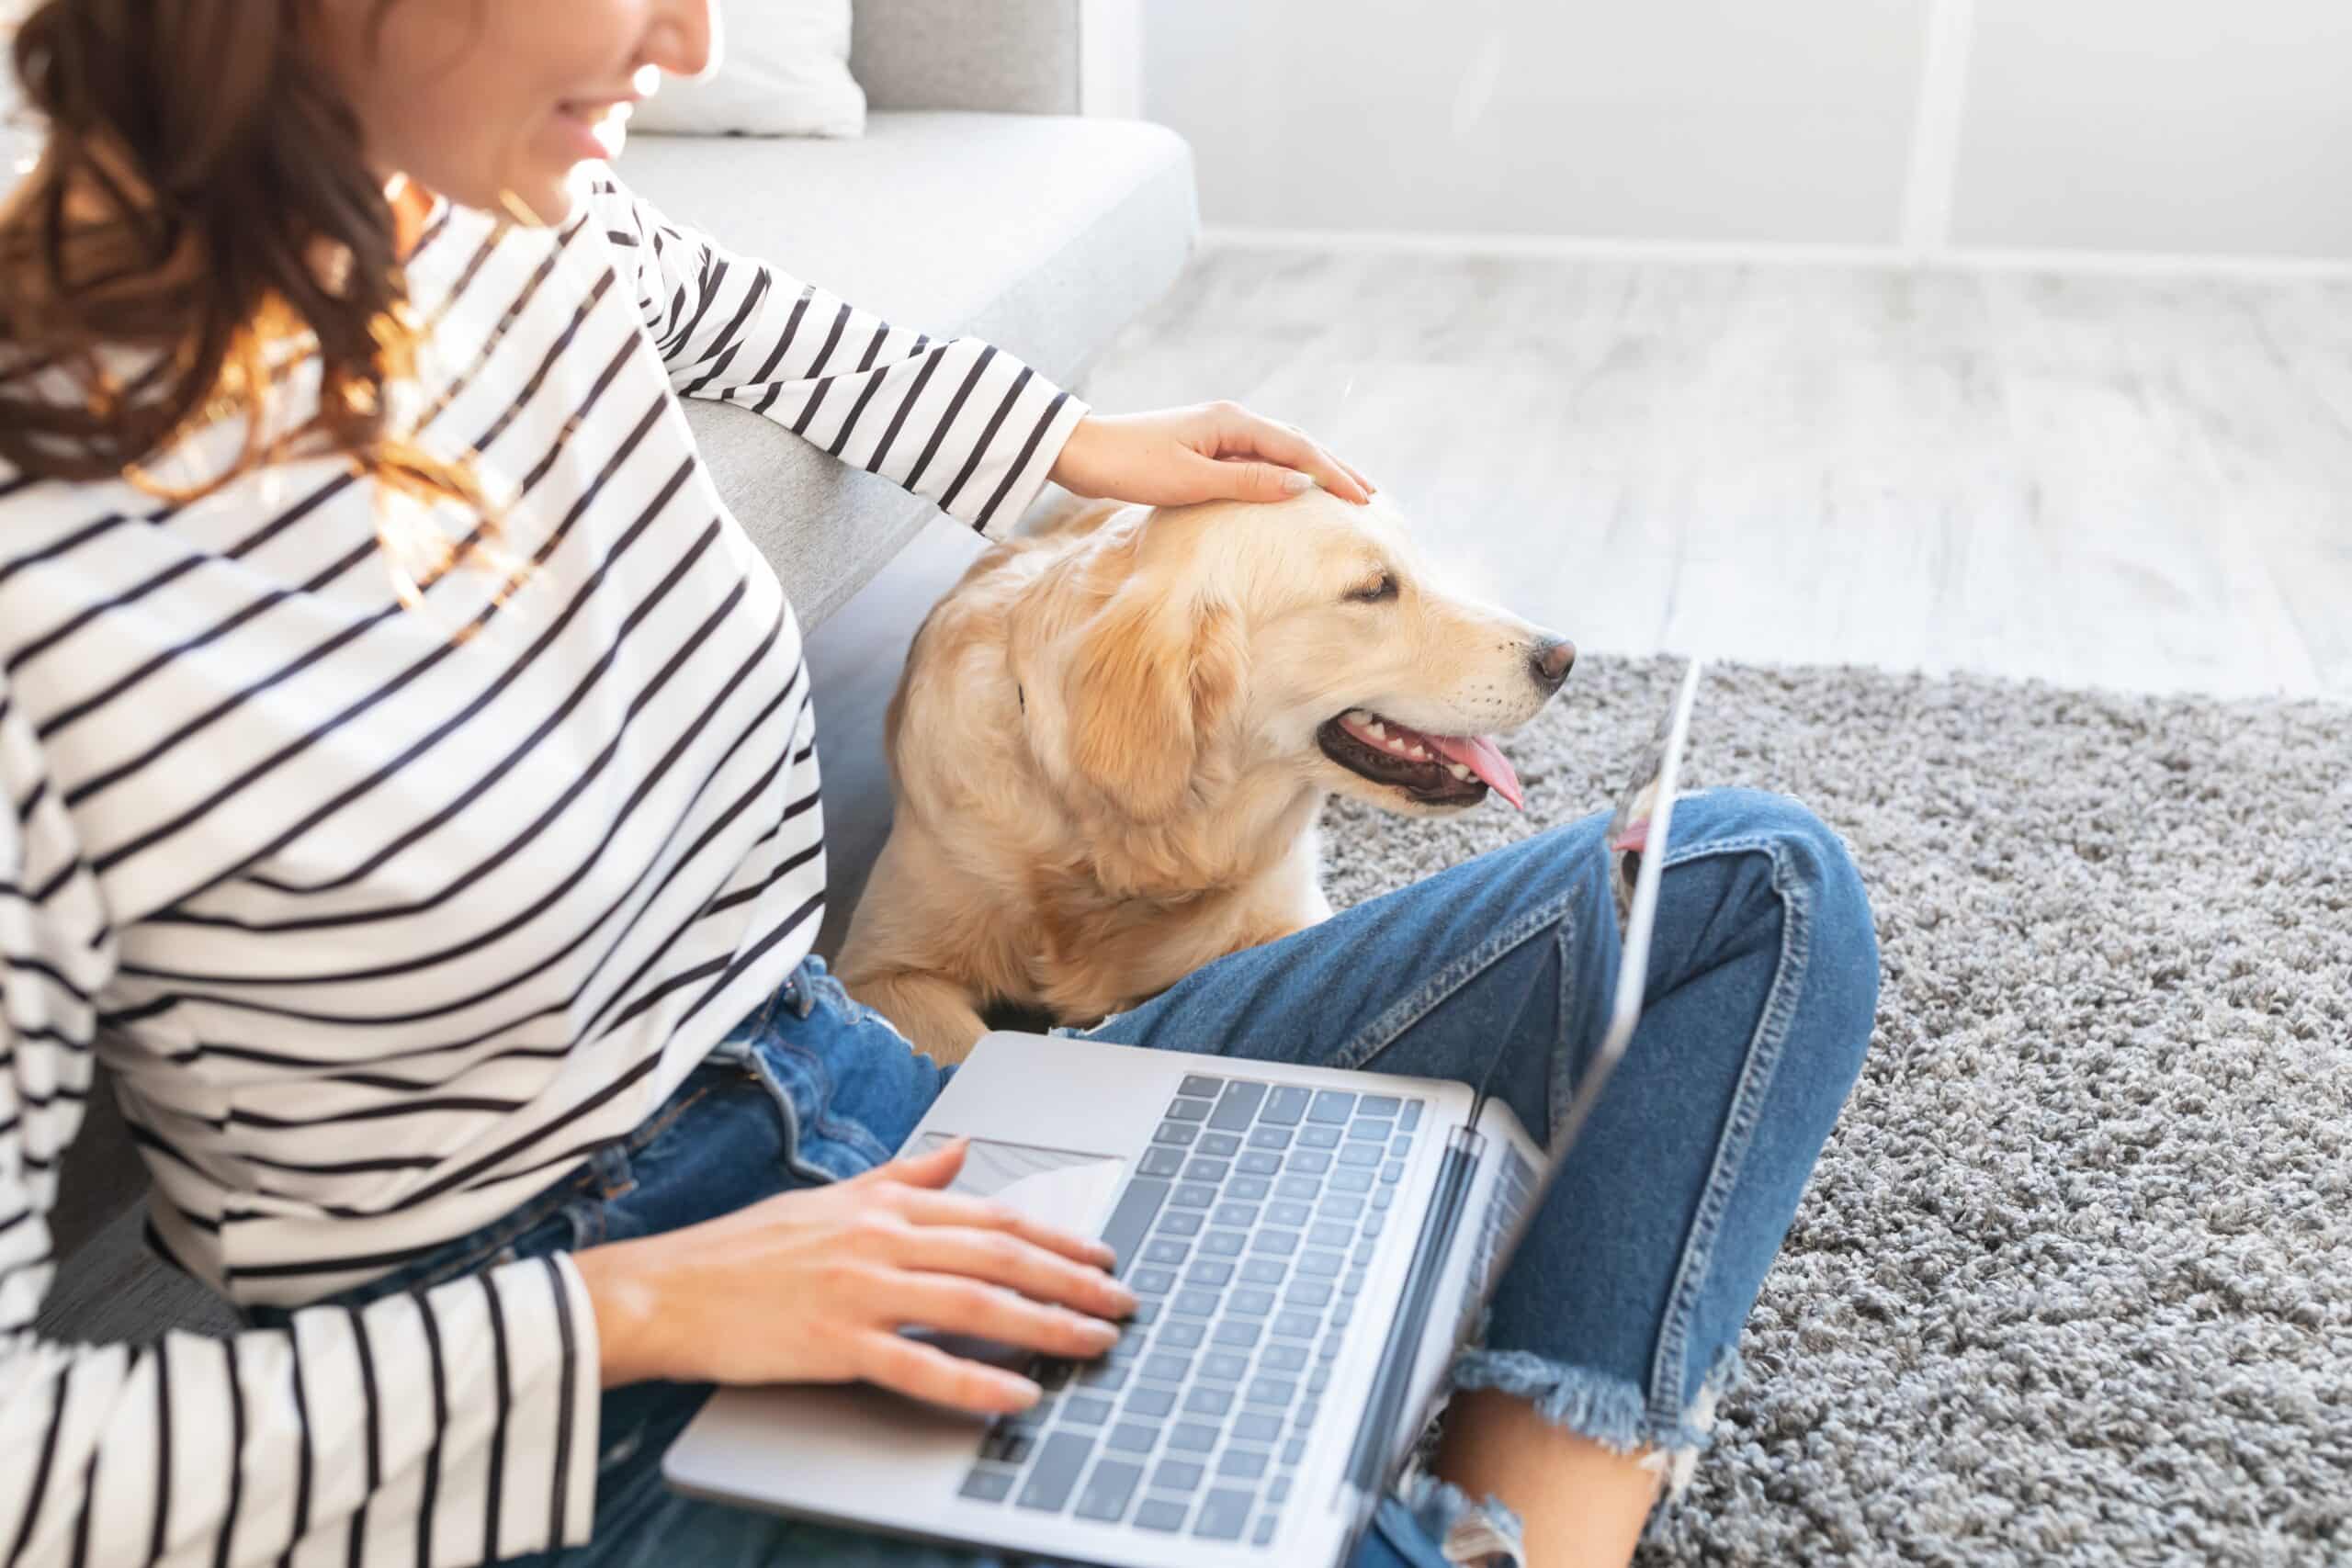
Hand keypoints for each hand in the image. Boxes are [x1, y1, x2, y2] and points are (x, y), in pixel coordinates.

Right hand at [572, 1138, 1135, 1412]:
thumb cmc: (741, 1250)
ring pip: (976, 1302)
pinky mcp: (835, 1343)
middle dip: (1073, 1282)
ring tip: (1094, 1345)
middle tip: (1123, 1305)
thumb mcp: (829, 1198)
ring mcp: (860, 1290)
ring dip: (1046, 1325)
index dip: (1057, 1239)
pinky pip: (920, 1365)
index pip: (993, 1216)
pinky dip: (976, 1380)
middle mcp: (881, 1239)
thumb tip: (961, 1149)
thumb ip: (903, 1177)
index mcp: (883, 1205)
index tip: (1102, 1259)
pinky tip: (1018, 1395)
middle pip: (1001, 1255)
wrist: (664, 1290)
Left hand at [1048, 400, 1373, 506]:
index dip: (1334, 474)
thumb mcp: (1192, 480)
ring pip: (1279, 448)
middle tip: (1369, 494)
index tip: (1363, 500)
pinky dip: (1284, 471)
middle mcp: (1231, 420)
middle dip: (1334, 468)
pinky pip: (1258, 457)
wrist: (1083, 453)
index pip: (1298, 449)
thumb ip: (1248, 482)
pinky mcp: (1204, 446)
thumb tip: (1301, 484)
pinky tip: (1292, 486)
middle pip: (1296, 443)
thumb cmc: (1131, 466)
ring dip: (1313, 468)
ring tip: (1342, 489)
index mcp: (1233, 422)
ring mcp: (1218, 431)